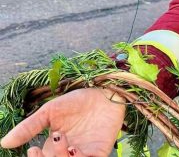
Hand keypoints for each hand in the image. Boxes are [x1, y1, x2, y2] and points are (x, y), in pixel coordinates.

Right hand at [0, 88, 125, 155]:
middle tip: (40, 149)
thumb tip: (4, 143)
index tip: (32, 150)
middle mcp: (68, 153)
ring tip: (60, 140)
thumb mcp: (50, 111)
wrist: (105, 91)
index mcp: (53, 147)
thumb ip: (30, 127)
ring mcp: (84, 154)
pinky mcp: (100, 152)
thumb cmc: (77, 100)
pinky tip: (74, 148)